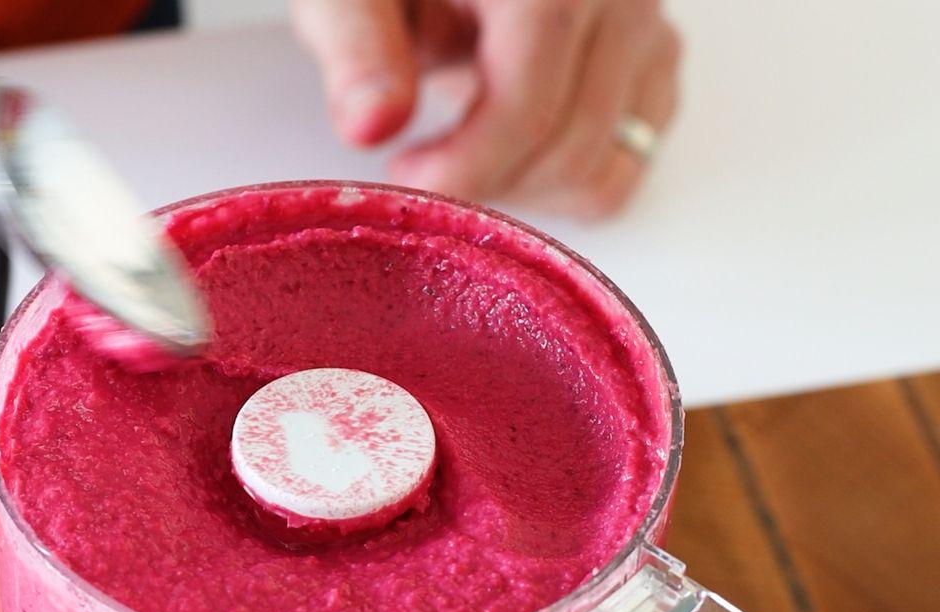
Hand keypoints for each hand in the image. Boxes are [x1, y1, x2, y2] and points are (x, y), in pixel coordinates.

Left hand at [292, 0, 681, 218]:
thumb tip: (373, 126)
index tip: (406, 183)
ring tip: (456, 149)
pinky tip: (502, 145)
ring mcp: (647, 24)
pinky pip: (628, 154)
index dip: (464, 167)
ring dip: (522, 187)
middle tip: (419, 168)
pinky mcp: (655, 51)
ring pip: (604, 163)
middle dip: (487, 183)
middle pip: (570, 146)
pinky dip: (564, 177)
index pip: (526, 105)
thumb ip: (358, 45)